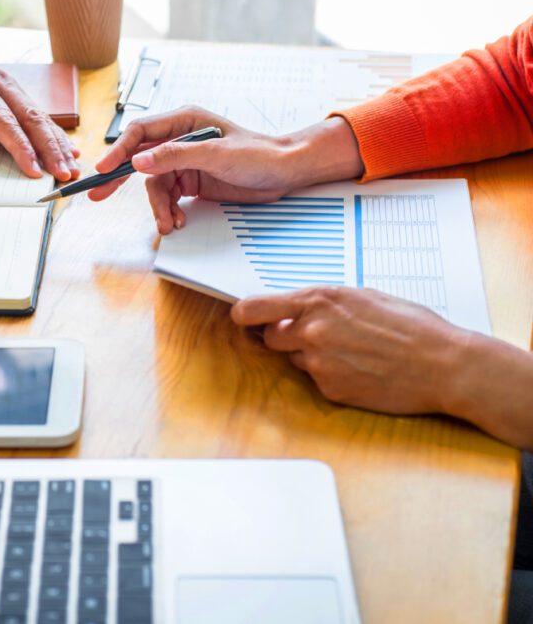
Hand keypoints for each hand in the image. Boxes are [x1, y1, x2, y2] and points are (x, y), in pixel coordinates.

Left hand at [0, 39, 79, 180]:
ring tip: (72, 167)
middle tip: (64, 174)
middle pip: (32, 118)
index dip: (23, 149)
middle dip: (51, 149)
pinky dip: (53, 133)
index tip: (35, 171)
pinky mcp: (14, 90)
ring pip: (40, 115)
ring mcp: (10, 84)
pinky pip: (38, 113)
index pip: (5, 123)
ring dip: (58, 143)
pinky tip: (68, 149)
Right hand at [89, 107, 363, 233]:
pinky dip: (169, 211)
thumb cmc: (259, 154)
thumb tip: (140, 162)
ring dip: (158, 207)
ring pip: (154, 185)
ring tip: (169, 223)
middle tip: (98, 195)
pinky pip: (168, 197)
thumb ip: (175, 156)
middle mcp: (180, 140)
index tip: (104, 170)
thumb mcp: (216, 154)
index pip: (140, 133)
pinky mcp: (191, 181)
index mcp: (183, 122)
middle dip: (120, 179)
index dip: (119, 151)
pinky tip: (177, 221)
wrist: (286, 173)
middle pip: (139, 159)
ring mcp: (184, 162)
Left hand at [231, 286, 471, 414]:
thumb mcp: (362, 297)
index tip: (242, 318)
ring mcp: (318, 363)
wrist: (444, 365)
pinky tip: (361, 370)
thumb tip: (294, 306)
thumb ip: (323, 302)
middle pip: (269, 337)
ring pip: (294, 359)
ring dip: (310, 356)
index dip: (243, 315)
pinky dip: (331, 376)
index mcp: (317, 301)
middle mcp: (310, 331)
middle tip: (318, 336)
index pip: (253, 309)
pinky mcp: (329, 389)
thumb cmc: (410, 326)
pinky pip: (316, 381)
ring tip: (351, 352)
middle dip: (284, 337)